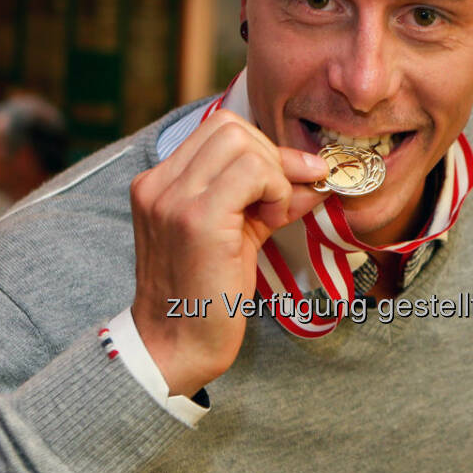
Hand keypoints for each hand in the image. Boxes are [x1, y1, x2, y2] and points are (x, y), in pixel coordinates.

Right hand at [129, 109, 328, 395]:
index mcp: (160, 182)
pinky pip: (251, 171)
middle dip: (271, 157)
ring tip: (271, 214)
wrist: (178, 345)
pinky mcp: (197, 219)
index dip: (262, 149)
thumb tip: (314, 175)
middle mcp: (158, 183)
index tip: (290, 182)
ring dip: (273, 174)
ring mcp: (173, 199)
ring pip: (241, 141)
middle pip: (230, 127)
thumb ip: (270, 199)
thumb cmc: (207, 294)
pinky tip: (272, 219)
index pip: (218, 129)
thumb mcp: (240, 233)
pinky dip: (275, 188)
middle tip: (281, 201)